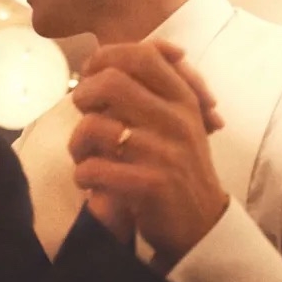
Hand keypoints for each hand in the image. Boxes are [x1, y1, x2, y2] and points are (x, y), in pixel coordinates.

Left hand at [69, 40, 228, 261]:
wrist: (203, 226)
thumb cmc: (179, 170)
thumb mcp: (178, 122)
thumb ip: (150, 90)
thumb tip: (101, 62)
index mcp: (183, 99)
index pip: (142, 55)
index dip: (105, 59)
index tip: (91, 76)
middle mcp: (176, 119)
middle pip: (111, 82)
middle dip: (84, 96)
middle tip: (83, 115)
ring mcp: (164, 152)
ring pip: (94, 126)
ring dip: (78, 144)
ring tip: (85, 158)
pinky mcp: (151, 185)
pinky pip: (94, 168)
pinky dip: (83, 176)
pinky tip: (91, 183)